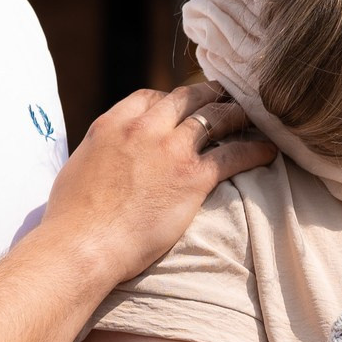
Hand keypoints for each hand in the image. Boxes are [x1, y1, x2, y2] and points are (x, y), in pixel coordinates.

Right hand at [40, 80, 273, 282]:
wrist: (82, 245)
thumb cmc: (73, 220)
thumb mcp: (79, 168)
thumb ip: (102, 153)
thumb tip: (109, 158)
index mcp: (113, 125)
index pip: (150, 97)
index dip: (171, 99)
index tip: (183, 106)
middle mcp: (144, 129)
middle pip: (186, 99)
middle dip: (209, 95)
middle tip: (226, 97)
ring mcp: (170, 150)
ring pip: (215, 118)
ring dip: (236, 115)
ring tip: (252, 116)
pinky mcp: (193, 177)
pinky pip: (234, 154)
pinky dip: (255, 150)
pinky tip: (269, 151)